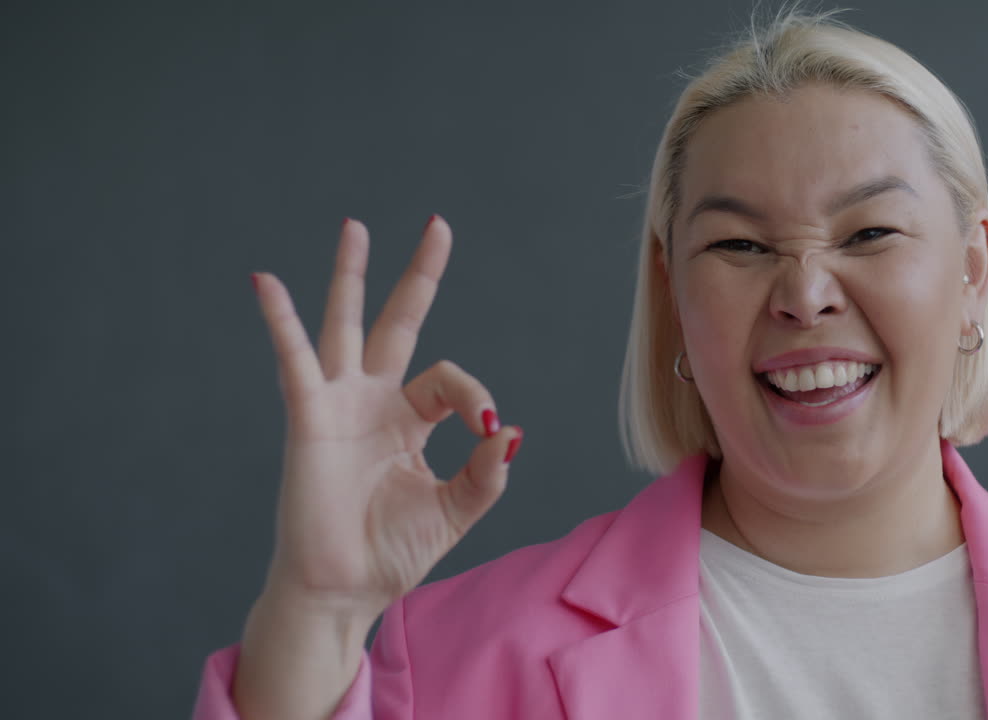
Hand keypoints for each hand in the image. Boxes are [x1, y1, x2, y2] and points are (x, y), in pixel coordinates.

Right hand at [249, 215, 521, 621]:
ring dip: (350, 275)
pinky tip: (265, 281)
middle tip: (439, 225)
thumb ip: (485, 474)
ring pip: (344, 325)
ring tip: (356, 226)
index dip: (474, 396)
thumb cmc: (392, 552)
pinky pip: (295, 361)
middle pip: (397, 323)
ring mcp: (339, 405)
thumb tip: (510, 431)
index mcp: (409, 421)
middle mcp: (373, 402)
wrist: (345, 589)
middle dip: (418, 276)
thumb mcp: (454, 511)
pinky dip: (281, 321)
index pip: (449, 381)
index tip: (488, 429)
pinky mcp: (309, 418)